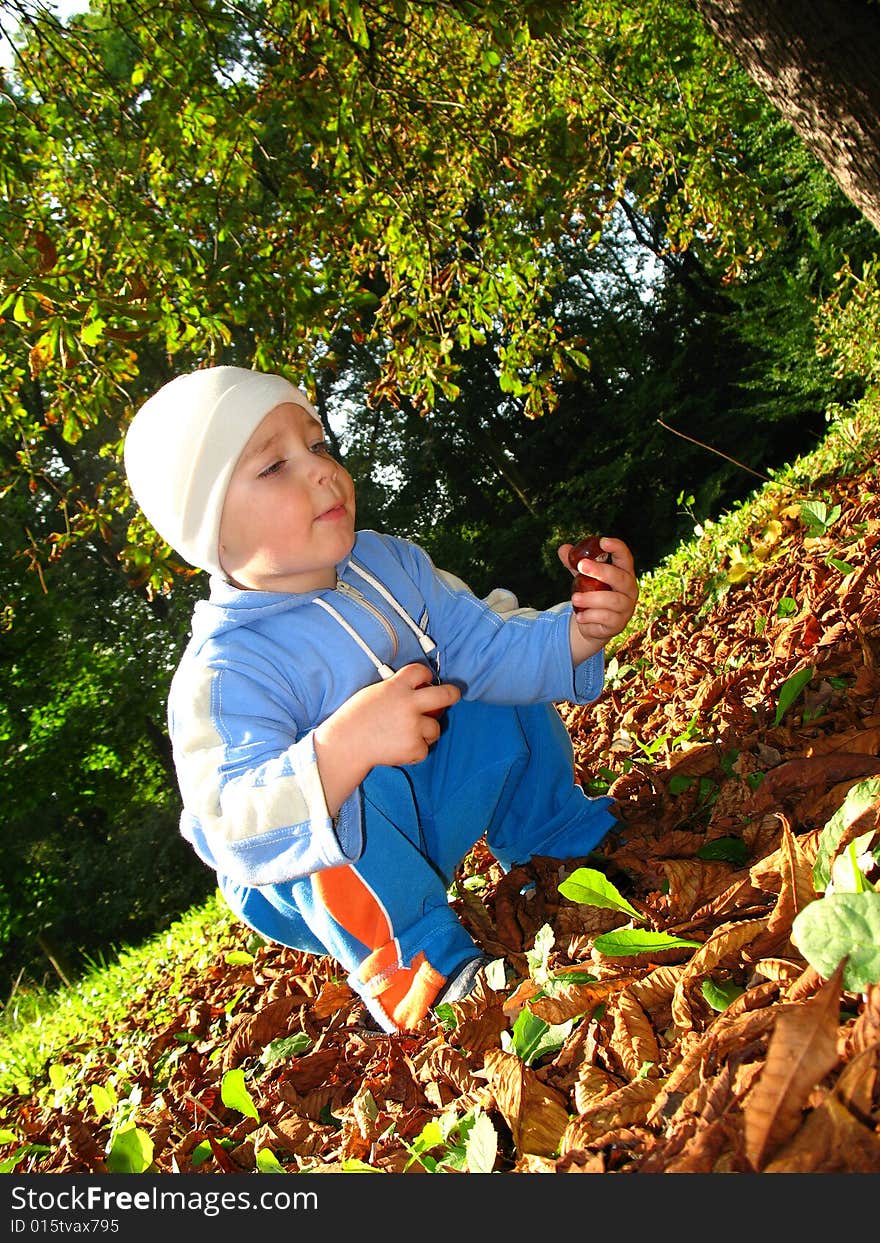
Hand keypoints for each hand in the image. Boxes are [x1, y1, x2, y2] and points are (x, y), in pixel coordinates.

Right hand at [314, 663, 460, 812]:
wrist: (346, 745)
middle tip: (453, 696)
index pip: (421, 672)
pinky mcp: (414, 747)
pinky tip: (398, 748)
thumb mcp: (374, 693)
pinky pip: (425, 748)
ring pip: (435, 728)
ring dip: (426, 731)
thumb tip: (418, 693)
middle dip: (452, 694)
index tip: (426, 681)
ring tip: (406, 734)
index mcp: (397, 687)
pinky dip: (415, 751)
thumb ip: (396, 690)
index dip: (426, 676)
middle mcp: (409, 704)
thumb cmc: (355, 719)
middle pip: (444, 695)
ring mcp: (414, 726)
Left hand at [557, 536, 638, 659]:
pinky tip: (579, 616)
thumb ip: (574, 564)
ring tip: (574, 598)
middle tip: (581, 566)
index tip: (602, 541)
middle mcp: (629, 589)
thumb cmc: (592, 594)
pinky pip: (606, 618)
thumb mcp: (583, 578)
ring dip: (591, 598)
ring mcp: (626, 608)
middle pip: (621, 578)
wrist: (592, 625)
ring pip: (612, 600)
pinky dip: (590, 616)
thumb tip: (563, 549)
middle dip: (601, 571)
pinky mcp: (618, 624)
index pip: (625, 557)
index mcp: (623, 573)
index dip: (617, 548)